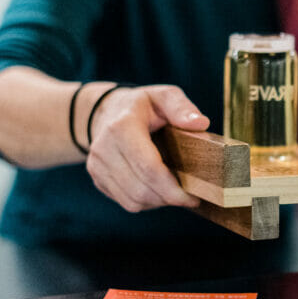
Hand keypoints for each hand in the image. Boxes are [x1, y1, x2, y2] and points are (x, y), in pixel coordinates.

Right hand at [85, 85, 209, 211]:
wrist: (108, 112)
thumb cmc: (143, 105)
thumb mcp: (164, 96)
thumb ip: (182, 108)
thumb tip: (201, 124)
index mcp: (122, 127)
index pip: (148, 168)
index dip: (173, 188)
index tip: (193, 196)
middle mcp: (104, 148)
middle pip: (141, 189)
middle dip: (169, 198)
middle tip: (189, 197)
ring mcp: (97, 165)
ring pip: (133, 200)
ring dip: (158, 202)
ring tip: (174, 192)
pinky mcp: (97, 178)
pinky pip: (125, 201)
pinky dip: (146, 202)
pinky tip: (158, 190)